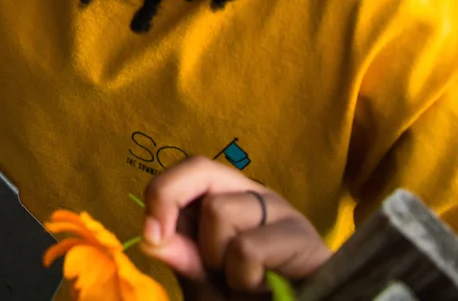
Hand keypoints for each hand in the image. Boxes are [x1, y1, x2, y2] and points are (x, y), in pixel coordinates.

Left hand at [138, 158, 329, 297]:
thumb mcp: (206, 285)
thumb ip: (184, 260)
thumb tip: (152, 239)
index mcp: (233, 199)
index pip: (192, 168)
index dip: (162, 193)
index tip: (151, 235)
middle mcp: (259, 197)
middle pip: (201, 169)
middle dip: (176, 207)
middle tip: (181, 252)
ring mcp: (285, 214)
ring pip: (219, 211)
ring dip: (217, 261)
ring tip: (243, 282)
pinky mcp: (306, 241)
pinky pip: (248, 248)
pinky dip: (243, 278)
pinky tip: (265, 288)